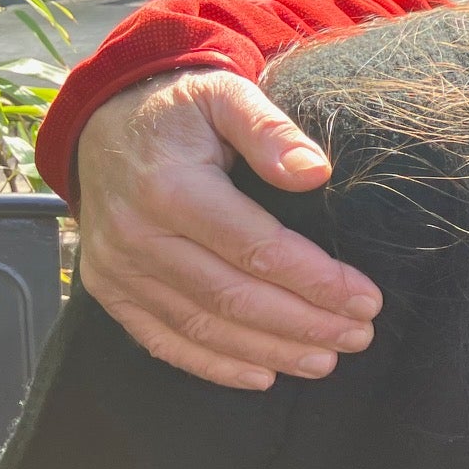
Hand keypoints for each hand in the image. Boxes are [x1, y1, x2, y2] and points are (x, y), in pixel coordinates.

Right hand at [74, 70, 382, 389]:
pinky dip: (214, 364)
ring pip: (203, 326)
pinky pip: (162, 340)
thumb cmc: (180, 109)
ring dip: (270, 350)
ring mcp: (118, 269)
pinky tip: (262, 374)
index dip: (315, 280)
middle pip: (234, 297)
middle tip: (359, 336)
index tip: (366, 299)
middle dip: (305, 323)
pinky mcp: (109, 290)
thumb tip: (315, 172)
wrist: (103, 124)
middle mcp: (137, 235)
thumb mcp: (224, 94)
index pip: (257, 248)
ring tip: (325, 360)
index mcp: (171, 188)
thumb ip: (269, 130)